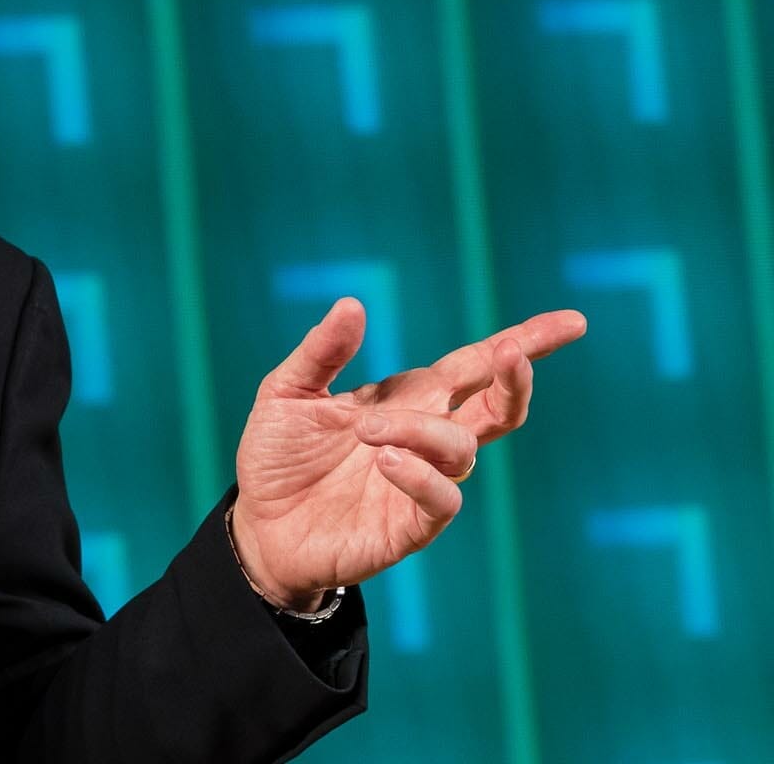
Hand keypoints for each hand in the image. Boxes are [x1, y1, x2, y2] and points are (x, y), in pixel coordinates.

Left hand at [229, 298, 585, 608]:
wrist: (258, 526)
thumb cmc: (277, 457)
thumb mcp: (286, 393)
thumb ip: (322, 352)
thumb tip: (353, 304)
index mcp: (408, 399)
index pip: (476, 365)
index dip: (524, 343)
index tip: (572, 322)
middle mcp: (427, 439)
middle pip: (498, 408)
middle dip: (516, 380)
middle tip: (511, 354)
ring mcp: (424, 483)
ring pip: (461, 449)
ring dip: (422, 430)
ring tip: (366, 430)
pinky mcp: (411, 527)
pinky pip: (442, 500)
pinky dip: (419, 476)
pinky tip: (384, 460)